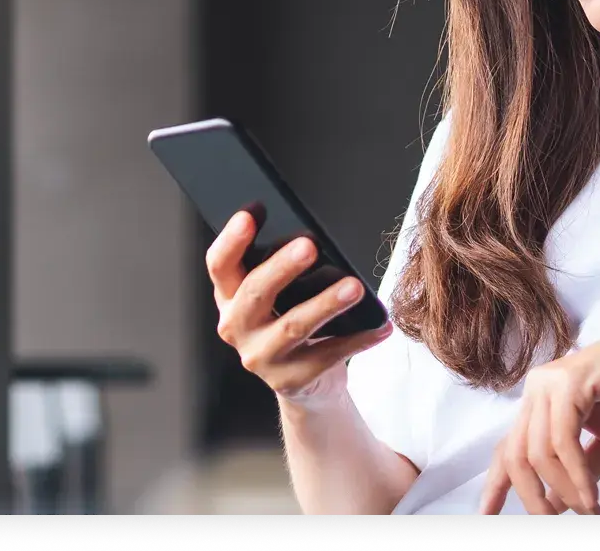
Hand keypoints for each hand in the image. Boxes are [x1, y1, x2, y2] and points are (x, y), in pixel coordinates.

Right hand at [206, 210, 393, 405]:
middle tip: (308, 245)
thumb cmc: (290, 324)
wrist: (305, 384)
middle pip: (254, 293)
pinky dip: (358, 339)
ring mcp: (261, 357)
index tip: (251, 215)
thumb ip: (280, 272)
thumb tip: (310, 238)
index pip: (220, 265)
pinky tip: (379, 325)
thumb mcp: (276, 298)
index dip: (231, 240)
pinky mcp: (290, 379)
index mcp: (230, 298)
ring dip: (326, 304)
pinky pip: (328, 355)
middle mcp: (237, 328)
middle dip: (281, 268)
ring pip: (293, 326)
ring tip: (354, 286)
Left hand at [478, 307, 599, 514]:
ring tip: (589, 511)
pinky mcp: (570, 382)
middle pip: (515, 455)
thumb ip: (579, 470)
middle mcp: (537, 388)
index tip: (487, 514)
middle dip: (531, 497)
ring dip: (564, 490)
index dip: (496, 484)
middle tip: (550, 524)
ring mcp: (550, 383)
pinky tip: (592, 498)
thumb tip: (557, 504)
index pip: (508, 447)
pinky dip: (576, 475)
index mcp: (540, 400)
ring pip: (537, 452)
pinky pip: (563, 440)